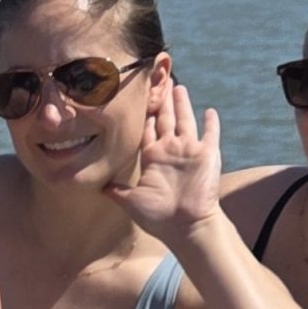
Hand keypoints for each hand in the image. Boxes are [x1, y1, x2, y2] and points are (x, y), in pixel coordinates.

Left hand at [103, 84, 224, 244]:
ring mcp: (189, 151)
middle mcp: (170, 150)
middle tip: (158, 80)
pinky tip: (210, 111)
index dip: (143, 112)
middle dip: (161, 100)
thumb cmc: (159, 218)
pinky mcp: (207, 155)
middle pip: (165, 119)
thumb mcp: (130, 201)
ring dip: (182, 104)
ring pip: (185, 120)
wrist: (185, 227)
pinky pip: (210, 134)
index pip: (146, 128)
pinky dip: (211, 123)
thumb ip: (116, 190)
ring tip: (178, 87)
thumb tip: (96, 187)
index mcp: (152, 157)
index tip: (137, 96)